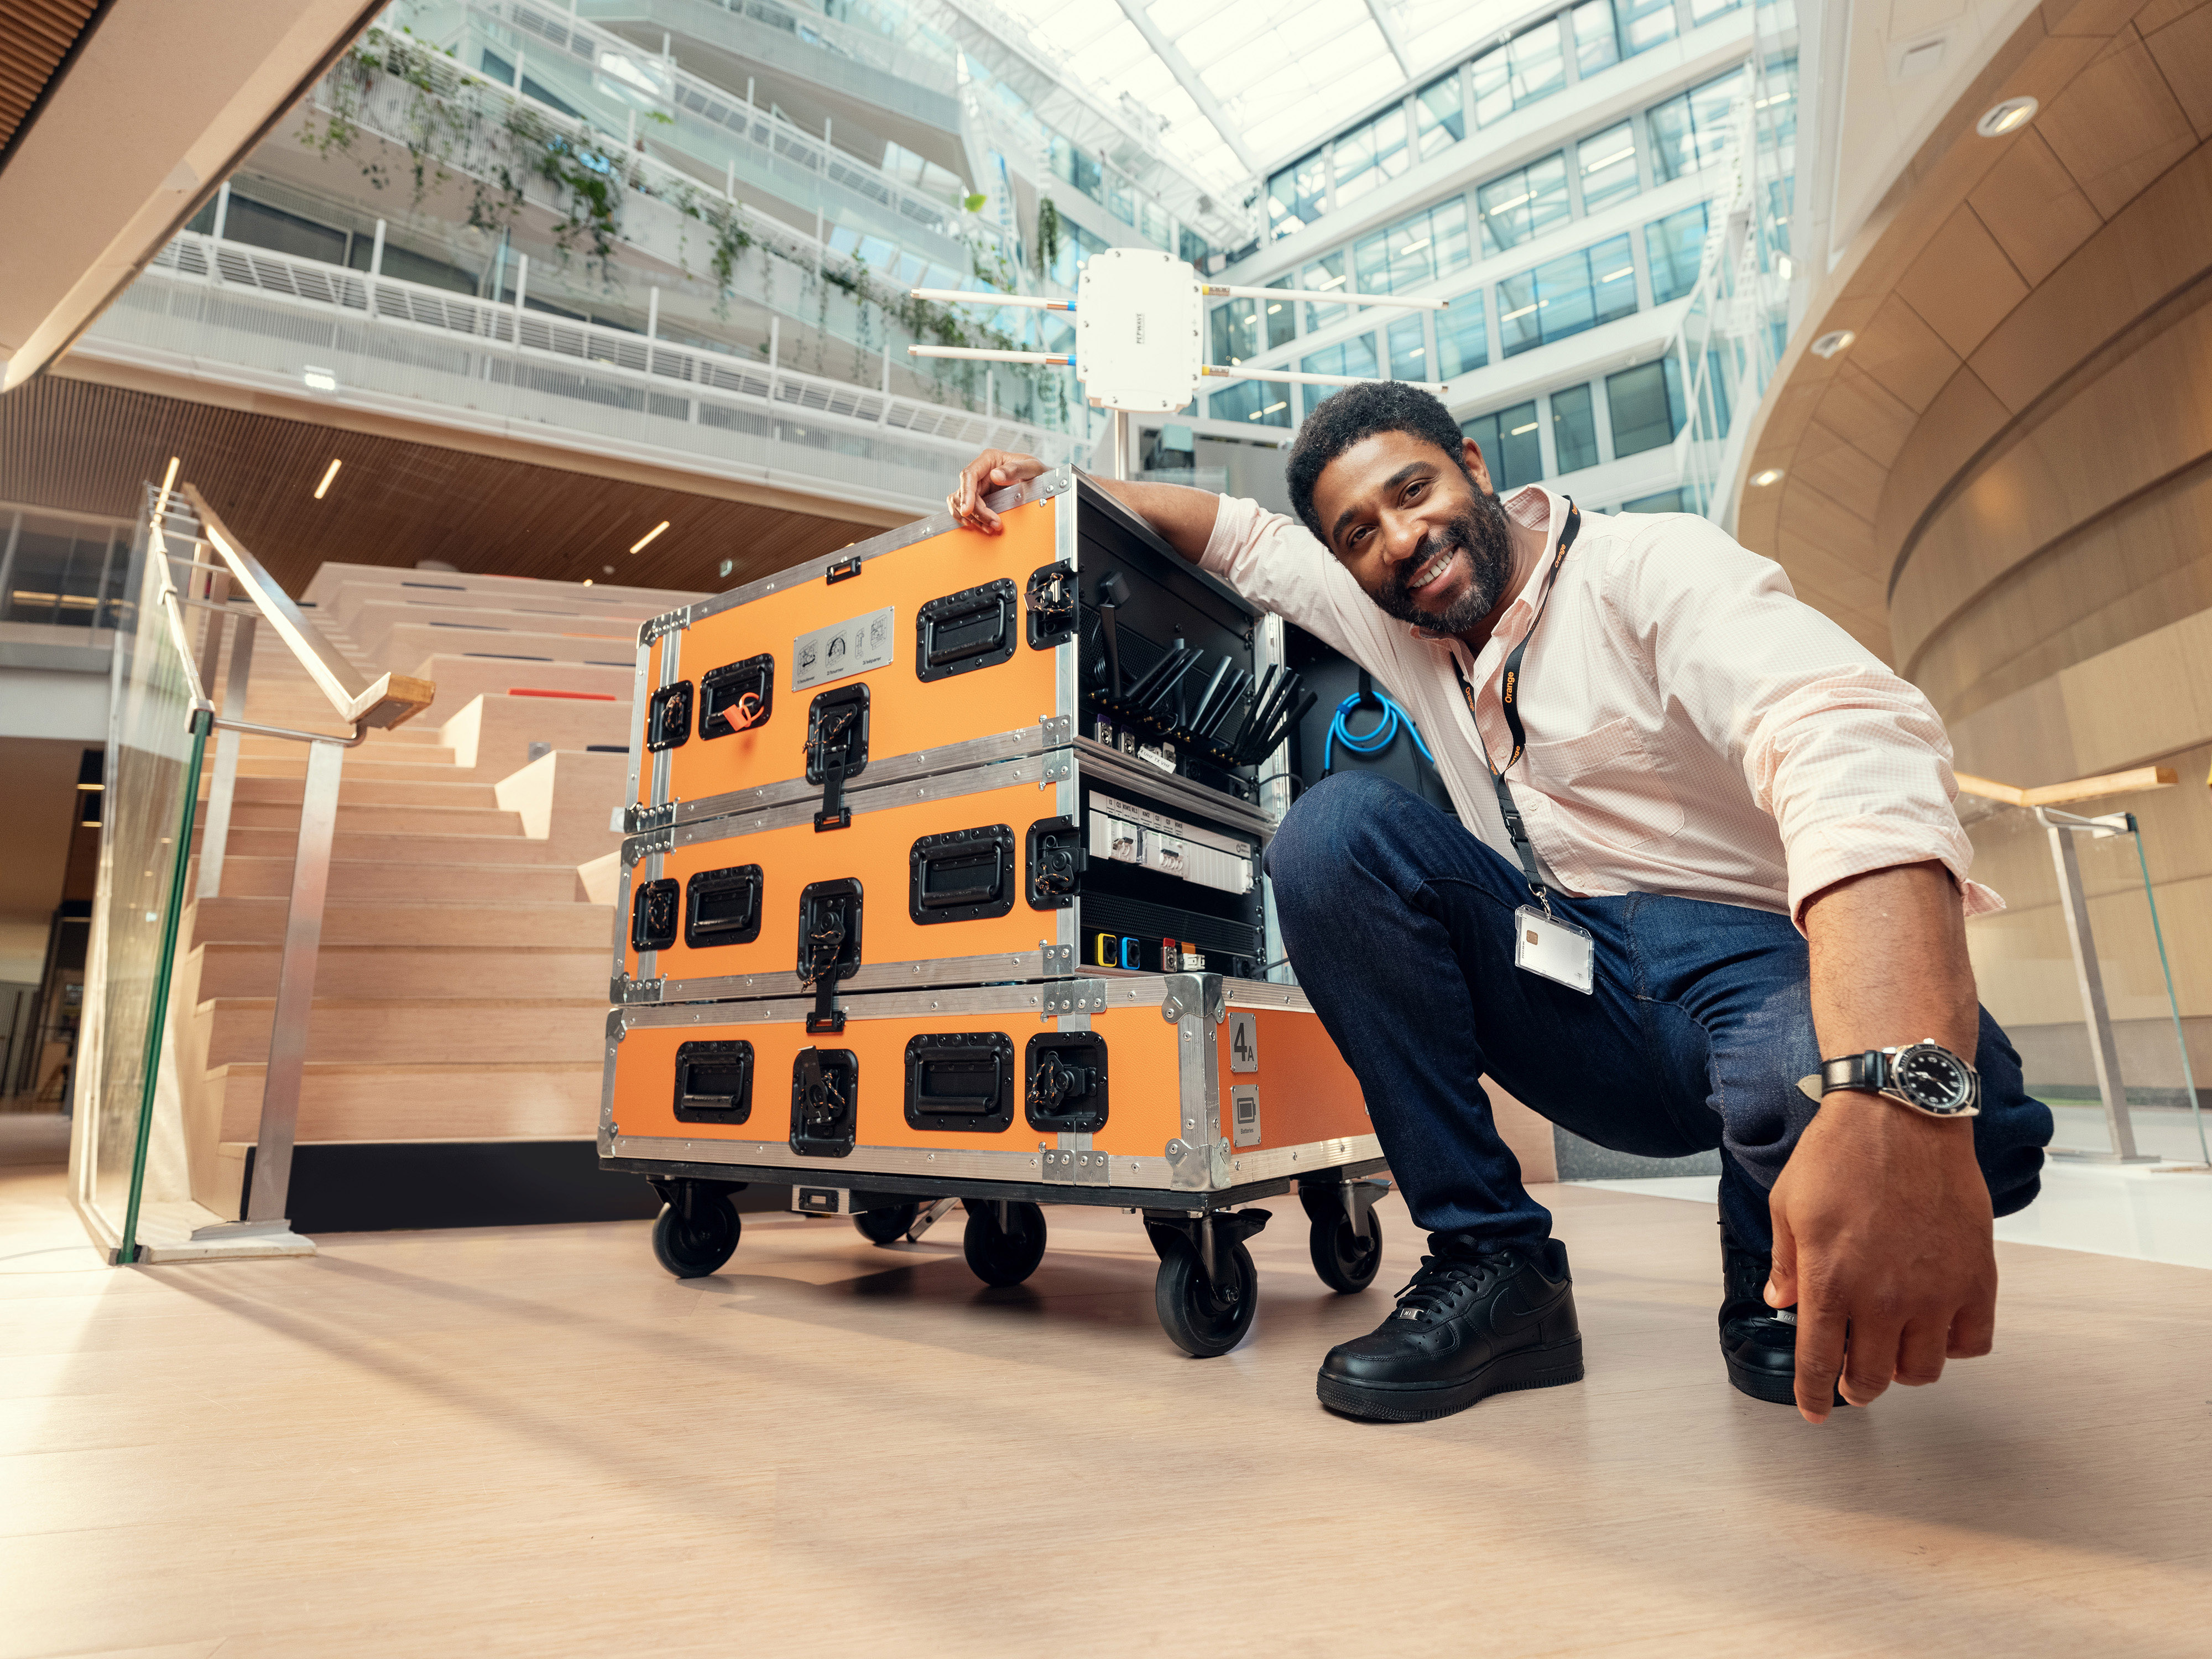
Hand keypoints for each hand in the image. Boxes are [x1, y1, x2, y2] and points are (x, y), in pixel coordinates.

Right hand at [948, 449, 1046, 533]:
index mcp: (989, 459)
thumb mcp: (1032, 468)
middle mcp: (981, 471)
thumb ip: (1015, 469)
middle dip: (976, 512)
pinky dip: (968, 519)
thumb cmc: (1038, 472)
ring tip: (990, 527)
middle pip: (964, 493)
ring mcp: (978, 485)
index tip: (968, 509)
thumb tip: (995, 475)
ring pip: (961, 502)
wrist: (1044, 483)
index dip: (966, 493)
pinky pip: (965, 508)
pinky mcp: (979, 498)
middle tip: (993, 524)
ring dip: (972, 518)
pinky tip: (979, 525)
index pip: (969, 475)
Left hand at [1765, 1091, 1996, 1422]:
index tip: (1814, 1412)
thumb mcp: (1788, 1207)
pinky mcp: (1975, 1279)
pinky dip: (1953, 1347)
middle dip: (1856, 1387)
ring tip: (1891, 1351)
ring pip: (1922, 1371)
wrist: (1903, 1118)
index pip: (1819, 1364)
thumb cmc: (1841, 1155)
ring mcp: (1934, 1292)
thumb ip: (1786, 1263)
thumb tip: (1782, 1303)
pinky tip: (1936, 1329)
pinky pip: (1971, 1342)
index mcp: (1831, 1283)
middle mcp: (1883, 1298)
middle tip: (1851, 1380)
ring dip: (1902, 1370)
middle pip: (1872, 1378)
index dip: (1814, 1396)